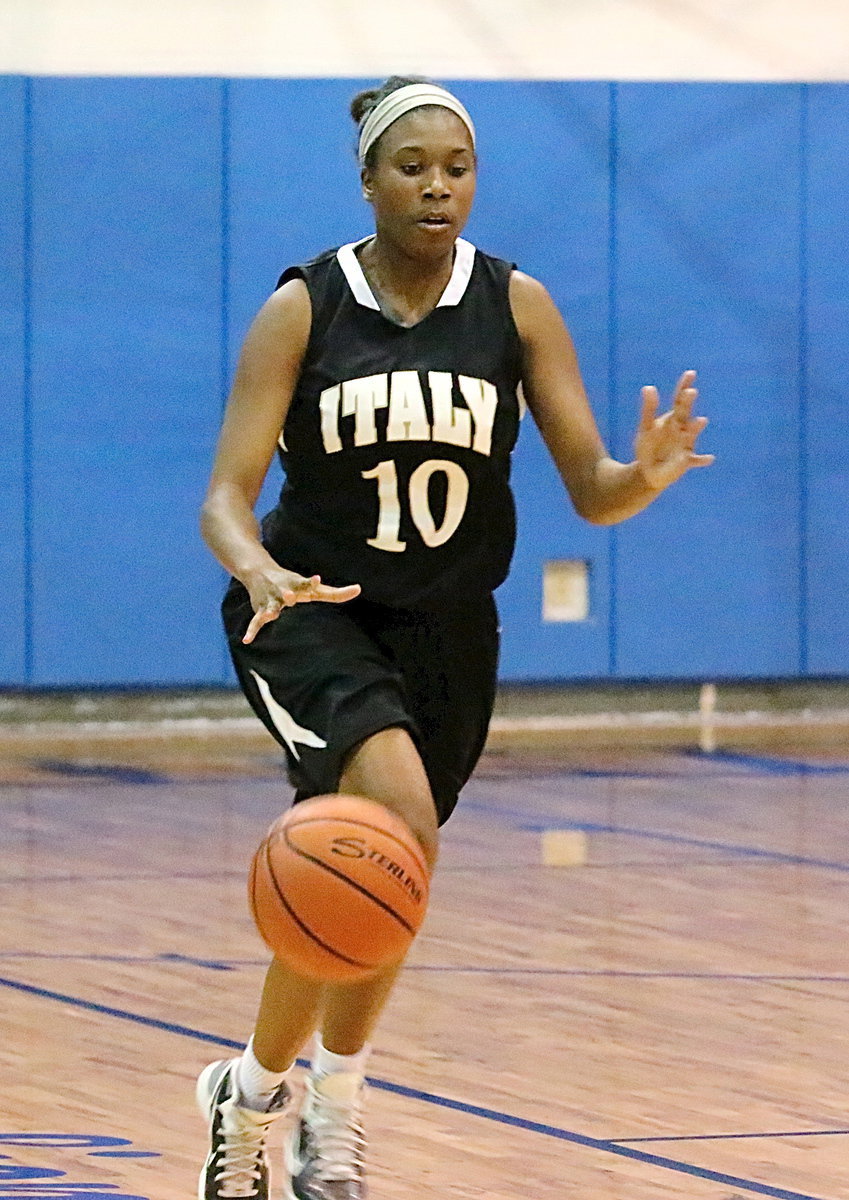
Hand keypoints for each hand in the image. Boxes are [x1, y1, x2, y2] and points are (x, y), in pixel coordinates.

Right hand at [242, 568, 360, 643]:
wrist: (259, 572)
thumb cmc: (294, 583)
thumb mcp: (313, 587)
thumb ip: (335, 593)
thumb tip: (359, 589)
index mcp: (298, 585)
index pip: (307, 583)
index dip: (312, 582)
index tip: (317, 579)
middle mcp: (284, 591)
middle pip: (287, 594)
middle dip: (288, 595)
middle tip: (290, 596)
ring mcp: (272, 600)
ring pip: (270, 606)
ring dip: (269, 610)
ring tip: (269, 614)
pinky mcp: (261, 609)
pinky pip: (255, 621)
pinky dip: (252, 630)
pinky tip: (247, 641)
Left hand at [634, 370, 713, 490]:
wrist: (650, 472)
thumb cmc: (649, 446)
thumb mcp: (645, 428)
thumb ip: (648, 409)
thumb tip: (647, 387)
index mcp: (672, 419)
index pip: (679, 400)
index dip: (684, 386)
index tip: (690, 373)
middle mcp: (682, 429)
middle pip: (685, 414)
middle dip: (687, 404)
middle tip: (690, 392)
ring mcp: (685, 445)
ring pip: (691, 435)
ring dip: (695, 428)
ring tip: (700, 420)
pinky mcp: (685, 461)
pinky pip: (695, 460)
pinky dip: (701, 460)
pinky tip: (709, 458)